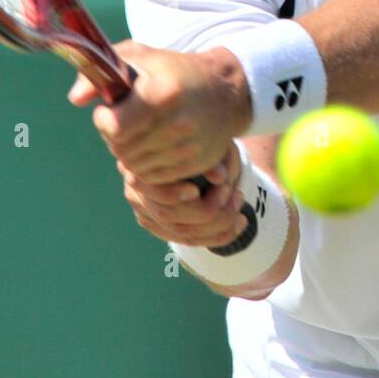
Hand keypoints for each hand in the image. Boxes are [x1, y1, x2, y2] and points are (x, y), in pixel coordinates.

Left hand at [66, 40, 250, 183]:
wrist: (226, 91)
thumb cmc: (174, 70)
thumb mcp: (140, 57)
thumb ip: (101, 71)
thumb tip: (75, 99)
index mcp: (163, 92)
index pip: (115, 126)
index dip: (103, 120)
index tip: (108, 109)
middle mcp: (178, 122)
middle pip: (122, 148)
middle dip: (113, 136)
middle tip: (122, 121)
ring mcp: (188, 146)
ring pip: (135, 165)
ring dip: (127, 151)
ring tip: (137, 132)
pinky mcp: (195, 163)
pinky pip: (153, 177)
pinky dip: (144, 165)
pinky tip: (150, 145)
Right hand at [115, 139, 250, 248]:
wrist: (195, 143)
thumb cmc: (200, 137)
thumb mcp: (209, 142)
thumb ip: (211, 157)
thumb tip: (218, 176)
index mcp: (139, 166)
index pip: (150, 189)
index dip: (174, 194)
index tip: (201, 189)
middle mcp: (135, 192)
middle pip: (167, 215)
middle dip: (207, 211)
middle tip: (237, 196)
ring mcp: (146, 213)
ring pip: (180, 233)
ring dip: (217, 227)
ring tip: (242, 212)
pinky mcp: (162, 226)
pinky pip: (187, 240)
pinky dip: (216, 236)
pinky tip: (238, 224)